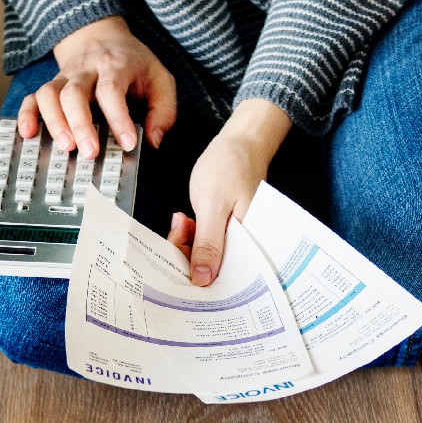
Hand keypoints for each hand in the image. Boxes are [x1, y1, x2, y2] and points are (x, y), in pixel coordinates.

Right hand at [20, 17, 176, 157]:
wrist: (100, 36)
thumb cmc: (133, 65)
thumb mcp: (160, 80)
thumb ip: (163, 112)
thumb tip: (153, 141)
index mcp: (116, 66)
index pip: (112, 91)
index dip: (118, 118)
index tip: (127, 144)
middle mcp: (86, 70)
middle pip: (74, 93)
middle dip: (80, 124)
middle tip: (89, 152)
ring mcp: (64, 77)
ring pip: (49, 94)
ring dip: (54, 122)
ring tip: (65, 146)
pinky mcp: (50, 86)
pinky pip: (32, 97)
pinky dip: (26, 115)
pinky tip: (28, 134)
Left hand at [168, 99, 291, 284]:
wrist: (241, 142)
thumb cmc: (232, 167)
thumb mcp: (213, 206)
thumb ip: (209, 244)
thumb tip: (203, 279)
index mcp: (249, 247)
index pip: (220, 279)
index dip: (194, 277)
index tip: (172, 266)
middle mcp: (244, 249)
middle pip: (211, 271)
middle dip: (187, 255)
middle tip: (180, 228)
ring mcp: (234, 241)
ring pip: (205, 257)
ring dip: (187, 242)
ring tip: (183, 220)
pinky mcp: (226, 233)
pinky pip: (206, 244)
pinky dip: (192, 235)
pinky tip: (187, 221)